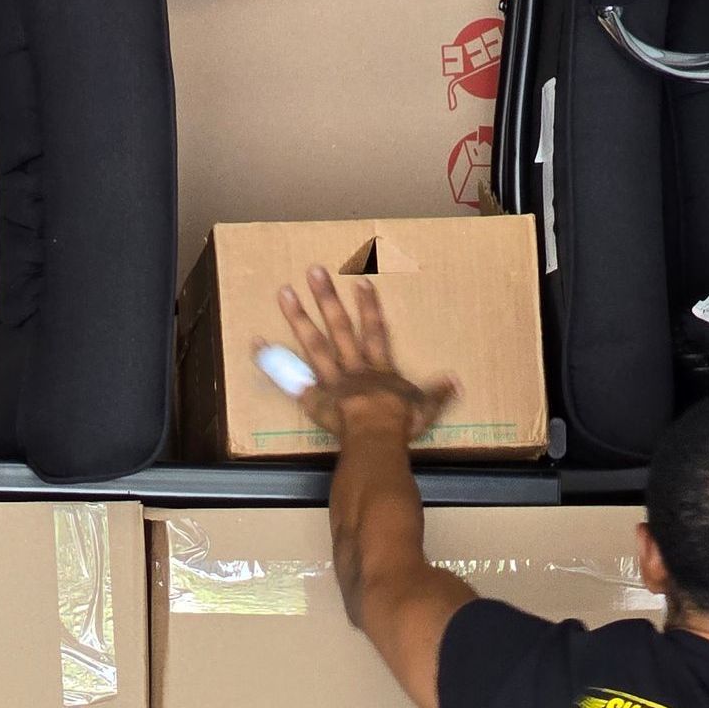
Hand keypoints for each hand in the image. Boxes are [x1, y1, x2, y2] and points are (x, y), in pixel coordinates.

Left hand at [263, 266, 458, 446]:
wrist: (375, 437)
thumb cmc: (400, 424)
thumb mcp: (424, 408)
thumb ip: (437, 394)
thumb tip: (455, 382)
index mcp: (379, 369)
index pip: (374, 332)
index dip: (369, 308)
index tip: (360, 283)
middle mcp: (353, 368)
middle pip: (338, 328)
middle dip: (326, 298)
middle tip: (313, 270)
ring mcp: (330, 381)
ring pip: (313, 344)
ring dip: (298, 318)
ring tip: (283, 293)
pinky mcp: (312, 398)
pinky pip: (288, 379)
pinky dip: (270, 363)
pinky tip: (254, 343)